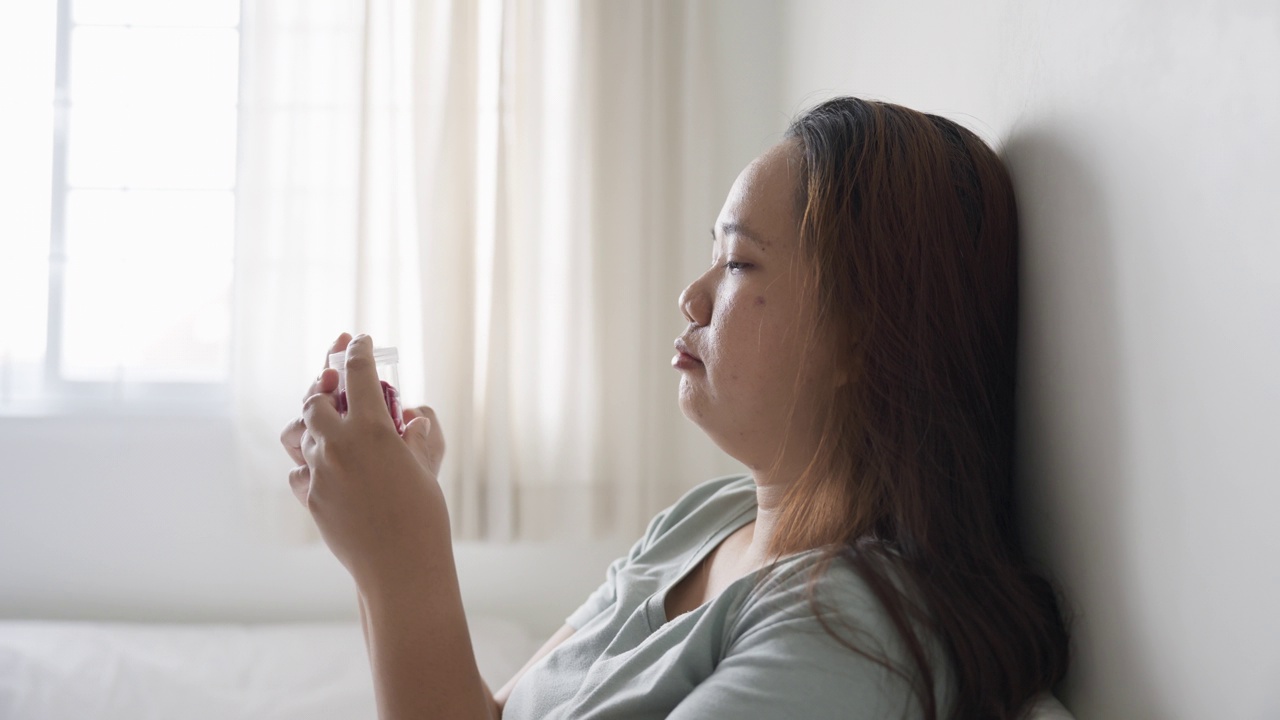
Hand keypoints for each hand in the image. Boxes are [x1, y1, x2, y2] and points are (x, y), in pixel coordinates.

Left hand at [289, 335, 450, 589]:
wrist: (401, 566)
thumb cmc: (423, 513)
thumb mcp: (426, 464)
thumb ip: (417, 434)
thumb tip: (410, 417)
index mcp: (371, 428)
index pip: (357, 373)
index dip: (357, 350)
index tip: (358, 339)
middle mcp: (337, 445)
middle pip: (314, 399)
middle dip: (322, 384)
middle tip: (334, 378)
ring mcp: (319, 472)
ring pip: (298, 433)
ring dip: (311, 422)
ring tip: (327, 421)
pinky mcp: (311, 498)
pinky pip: (298, 470)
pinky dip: (310, 462)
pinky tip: (325, 464)